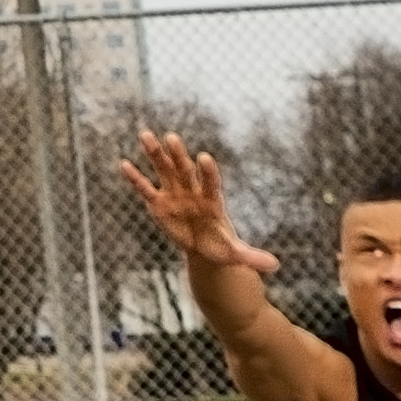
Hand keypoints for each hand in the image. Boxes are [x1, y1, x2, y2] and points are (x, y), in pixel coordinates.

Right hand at [117, 128, 279, 275]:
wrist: (203, 247)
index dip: (207, 172)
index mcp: (211, 200)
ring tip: (145, 135)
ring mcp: (174, 194)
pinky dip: (135, 178)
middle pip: (185, 169)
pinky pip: (145, 188)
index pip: (210, 182)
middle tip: (172, 137)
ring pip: (164, 170)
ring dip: (155, 154)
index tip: (205, 158)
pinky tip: (124, 165)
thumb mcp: (235, 254)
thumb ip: (251, 256)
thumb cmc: (221, 246)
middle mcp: (192, 191)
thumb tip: (276, 266)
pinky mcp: (159, 203)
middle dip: (178, 155)